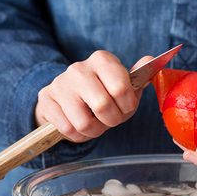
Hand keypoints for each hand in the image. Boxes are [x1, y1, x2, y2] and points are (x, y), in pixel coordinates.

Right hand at [35, 51, 151, 141]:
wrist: (67, 100)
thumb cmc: (102, 94)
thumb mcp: (123, 86)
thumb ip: (139, 76)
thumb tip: (151, 60)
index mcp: (102, 60)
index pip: (121, 88)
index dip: (127, 106)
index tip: (125, 107)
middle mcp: (79, 68)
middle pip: (102, 106)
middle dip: (111, 121)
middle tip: (110, 119)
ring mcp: (60, 83)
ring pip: (84, 122)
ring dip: (94, 131)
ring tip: (95, 124)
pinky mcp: (46, 99)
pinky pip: (67, 128)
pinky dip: (77, 135)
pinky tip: (78, 126)